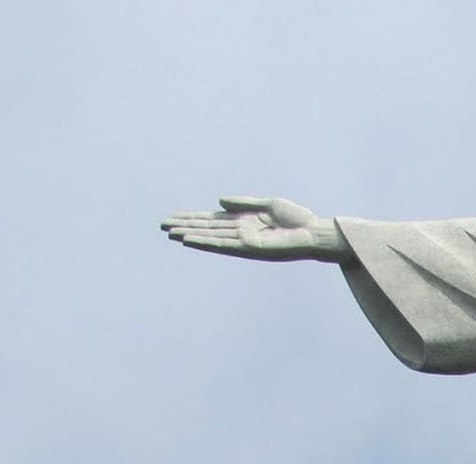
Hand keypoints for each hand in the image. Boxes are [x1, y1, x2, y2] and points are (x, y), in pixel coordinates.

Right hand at [160, 196, 350, 261]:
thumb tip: (219, 202)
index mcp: (244, 221)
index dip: (192, 218)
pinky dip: (205, 242)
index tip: (173, 217)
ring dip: (190, 235)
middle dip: (185, 226)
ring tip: (170, 233)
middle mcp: (240, 232)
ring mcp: (243, 241)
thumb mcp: (268, 204)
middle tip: (162, 226)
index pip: (212, 219)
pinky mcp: (249, 248)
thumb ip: (244, 203)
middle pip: (206, 228)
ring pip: (210, 237)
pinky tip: (190, 240)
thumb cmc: (296, 219)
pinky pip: (223, 245)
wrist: (314, 232)